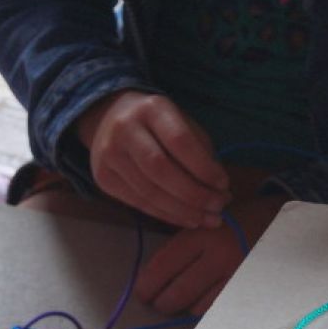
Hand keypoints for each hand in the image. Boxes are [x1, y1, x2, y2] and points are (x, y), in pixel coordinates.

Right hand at [77, 89, 231, 228]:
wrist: (109, 118)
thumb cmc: (159, 124)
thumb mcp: (183, 124)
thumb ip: (201, 152)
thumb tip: (218, 190)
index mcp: (152, 109)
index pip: (180, 141)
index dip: (204, 167)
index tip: (224, 184)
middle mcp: (125, 129)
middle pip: (161, 169)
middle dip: (194, 194)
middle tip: (219, 207)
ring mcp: (109, 154)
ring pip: (149, 191)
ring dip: (183, 211)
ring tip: (208, 219)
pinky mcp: (102, 177)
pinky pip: (138, 203)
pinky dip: (166, 215)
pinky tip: (187, 218)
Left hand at [134, 195, 285, 314]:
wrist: (280, 220)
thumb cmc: (234, 222)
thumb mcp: (204, 224)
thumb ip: (180, 246)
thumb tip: (151, 277)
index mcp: (200, 235)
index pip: (162, 267)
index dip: (146, 285)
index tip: (142, 293)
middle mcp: (217, 255)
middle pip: (177, 293)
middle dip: (162, 303)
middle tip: (159, 303)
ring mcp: (236, 275)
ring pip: (197, 306)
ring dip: (186, 307)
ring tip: (185, 301)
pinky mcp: (250, 288)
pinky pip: (219, 309)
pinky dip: (207, 309)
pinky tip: (206, 301)